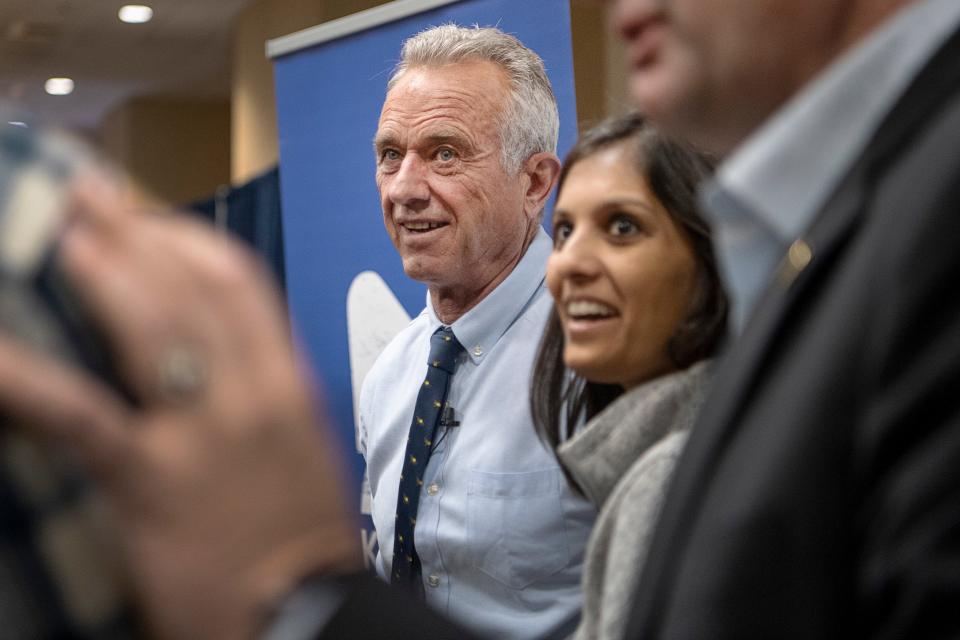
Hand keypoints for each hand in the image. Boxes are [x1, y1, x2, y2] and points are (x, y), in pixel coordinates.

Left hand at [0, 174, 360, 638]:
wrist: (308, 614)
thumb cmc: (300, 540)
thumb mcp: (298, 450)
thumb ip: (261, 398)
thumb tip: (206, 364)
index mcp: (287, 385)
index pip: (242, 285)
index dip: (189, 240)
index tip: (152, 215)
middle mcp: (251, 392)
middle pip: (194, 287)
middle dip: (141, 232)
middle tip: (94, 196)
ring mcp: (204, 431)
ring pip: (153, 325)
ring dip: (105, 272)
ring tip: (67, 237)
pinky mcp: (156, 479)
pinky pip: (81, 414)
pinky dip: (27, 376)